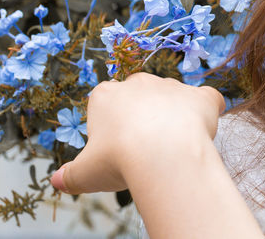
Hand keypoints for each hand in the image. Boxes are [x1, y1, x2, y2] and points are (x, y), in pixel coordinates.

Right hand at [49, 72, 226, 195]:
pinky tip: (203, 127)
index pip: (105, 107)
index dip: (109, 131)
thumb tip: (57, 182)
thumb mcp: (84, 173)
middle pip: (138, 100)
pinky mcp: (200, 96)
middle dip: (140, 121)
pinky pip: (207, 99)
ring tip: (169, 149)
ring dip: (171, 118)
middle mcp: (139, 83)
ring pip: (171, 99)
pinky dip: (207, 111)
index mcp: (106, 95)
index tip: (113, 151)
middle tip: (141, 151)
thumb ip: (69, 176)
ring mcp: (172, 86)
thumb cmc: (118, 160)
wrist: (162, 155)